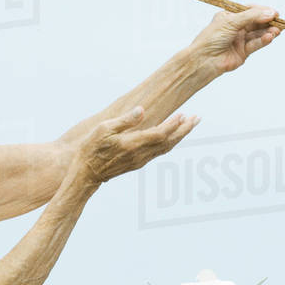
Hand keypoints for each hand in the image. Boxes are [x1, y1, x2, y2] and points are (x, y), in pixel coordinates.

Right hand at [75, 106, 197, 184]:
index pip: (161, 134)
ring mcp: (141, 160)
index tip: (184, 114)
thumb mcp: (104, 129)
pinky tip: (173, 135)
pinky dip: (170, 141)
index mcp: (133, 144)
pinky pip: (160, 151)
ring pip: (167, 147)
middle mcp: (141, 154)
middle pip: (170, 141)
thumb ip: (125, 120)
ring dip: (180, 135)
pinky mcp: (139, 163)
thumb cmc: (92, 149)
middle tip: (198, 117)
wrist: (86, 173)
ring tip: (190, 123)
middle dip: (185, 129)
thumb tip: (142, 110)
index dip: (174, 124)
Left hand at [190, 7, 280, 74]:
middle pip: (256, 22)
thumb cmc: (212, 38)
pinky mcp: (243, 52)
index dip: (262, 11)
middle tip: (279, 21)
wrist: (204, 59)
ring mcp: (240, 40)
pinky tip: (269, 37)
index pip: (249, 10)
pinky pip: (256, 44)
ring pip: (257, 34)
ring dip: (268, 32)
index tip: (274, 12)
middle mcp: (236, 27)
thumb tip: (270, 12)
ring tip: (277, 31)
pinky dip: (263, 41)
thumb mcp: (231, 22)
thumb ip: (252, 17)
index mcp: (230, 16)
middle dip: (268, 22)